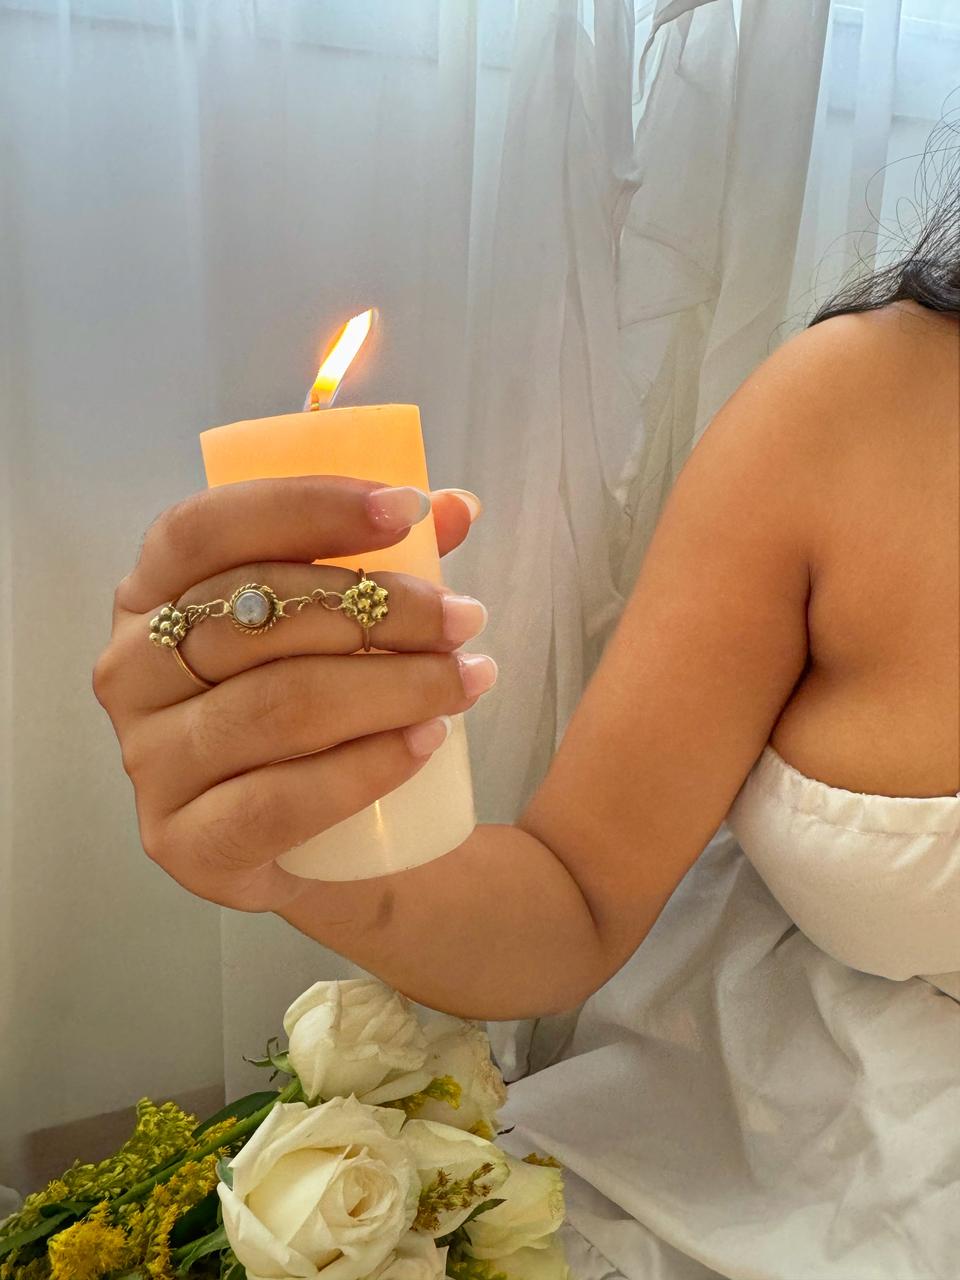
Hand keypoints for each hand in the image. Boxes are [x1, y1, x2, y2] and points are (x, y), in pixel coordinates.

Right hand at [92, 477, 494, 912]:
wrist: (324, 842)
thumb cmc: (323, 706)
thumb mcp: (348, 621)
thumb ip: (389, 557)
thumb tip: (455, 507)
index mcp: (151, 592)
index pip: (206, 528)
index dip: (306, 507)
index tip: (405, 509)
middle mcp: (131, 671)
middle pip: (258, 619)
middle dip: (380, 609)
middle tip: (464, 618)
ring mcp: (150, 762)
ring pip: (279, 706)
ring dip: (393, 687)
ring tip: (467, 679)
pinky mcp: (184, 843)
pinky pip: (280, 800)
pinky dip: (366, 768)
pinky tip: (426, 741)